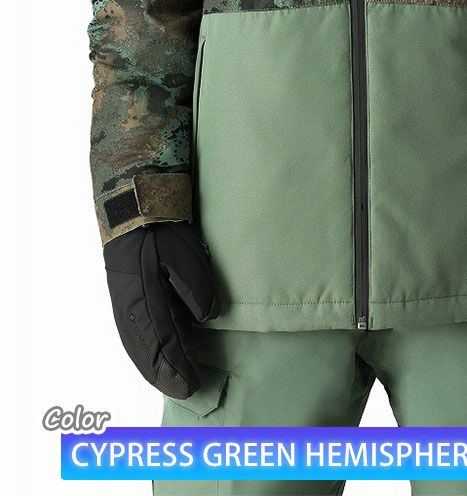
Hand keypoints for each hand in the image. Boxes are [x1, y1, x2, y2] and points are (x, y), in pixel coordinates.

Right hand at [103, 222, 218, 398]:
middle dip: (165, 375)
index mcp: (143, 302)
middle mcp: (130, 310)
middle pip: (146, 353)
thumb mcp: (185, 257)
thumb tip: (206, 319)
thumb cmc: (161, 232)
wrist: (134, 210)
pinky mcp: (127, 299)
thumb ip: (196, 290)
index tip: (192, 385)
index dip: (176, 369)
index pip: (162, 345)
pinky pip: (136, 334)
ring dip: (154, 367)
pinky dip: (147, 352)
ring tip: (173, 383)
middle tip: (186, 391)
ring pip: (139, 347)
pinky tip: (158, 357)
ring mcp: (125, 306)